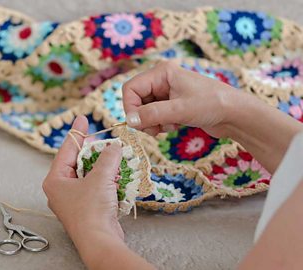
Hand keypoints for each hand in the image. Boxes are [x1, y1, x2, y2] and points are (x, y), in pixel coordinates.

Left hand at [42, 115, 123, 240]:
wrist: (99, 241)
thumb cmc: (92, 210)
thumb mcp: (100, 178)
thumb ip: (107, 158)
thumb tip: (114, 146)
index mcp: (55, 180)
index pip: (66, 150)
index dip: (76, 133)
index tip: (82, 118)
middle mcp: (60, 189)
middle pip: (77, 162)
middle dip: (94, 152)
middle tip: (105, 141)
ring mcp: (72, 200)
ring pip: (88, 175)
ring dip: (103, 167)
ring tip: (115, 158)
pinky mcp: (86, 209)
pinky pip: (95, 188)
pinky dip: (106, 181)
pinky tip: (117, 176)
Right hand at [123, 61, 241, 137]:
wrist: (236, 114)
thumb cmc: (211, 105)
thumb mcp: (179, 110)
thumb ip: (151, 115)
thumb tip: (129, 121)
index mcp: (161, 72)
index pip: (130, 89)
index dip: (130, 107)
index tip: (138, 124)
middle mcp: (162, 79)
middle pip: (136, 100)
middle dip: (143, 117)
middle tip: (155, 130)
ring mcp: (167, 92)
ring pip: (144, 109)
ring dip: (152, 122)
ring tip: (169, 126)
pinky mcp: (172, 103)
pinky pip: (155, 115)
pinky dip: (160, 123)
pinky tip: (175, 125)